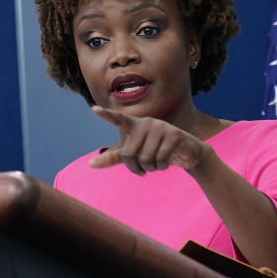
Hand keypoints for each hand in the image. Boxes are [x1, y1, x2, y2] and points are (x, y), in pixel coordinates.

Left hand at [89, 106, 211, 175]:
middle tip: (144, 167)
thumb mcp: (134, 154)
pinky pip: (160, 159)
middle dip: (136, 167)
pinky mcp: (174, 134)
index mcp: (134, 125)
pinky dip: (161, 167)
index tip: (93, 109)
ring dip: (151, 168)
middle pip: (130, 153)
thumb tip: (90, 164)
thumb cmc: (155, 151)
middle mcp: (146, 122)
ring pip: (145, 158)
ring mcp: (161, 127)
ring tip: (157, 162)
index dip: (106, 115)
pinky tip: (167, 162)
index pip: (118, 120)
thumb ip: (113, 158)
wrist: (185, 153)